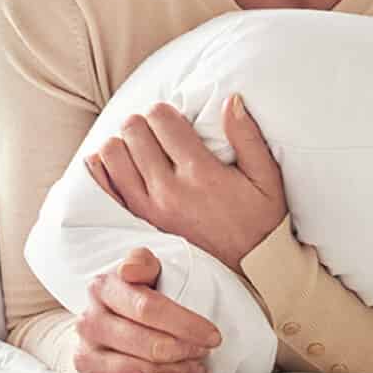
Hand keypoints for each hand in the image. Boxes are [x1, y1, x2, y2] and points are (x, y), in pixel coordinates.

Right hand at [73, 246, 223, 372]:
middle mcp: (88, 323)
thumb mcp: (142, 272)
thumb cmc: (133, 298)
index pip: (147, 308)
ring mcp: (85, 355)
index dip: (185, 323)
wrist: (102, 327)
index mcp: (101, 288)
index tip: (213, 336)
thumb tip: (130, 270)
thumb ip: (142, 262)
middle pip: (145, 343)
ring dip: (175, 371)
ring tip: (196, 367)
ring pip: (137, 370)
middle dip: (183, 349)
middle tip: (204, 352)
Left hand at [86, 92, 287, 273]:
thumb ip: (248, 137)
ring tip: (141, 151)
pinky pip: (104, 189)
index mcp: (200, 173)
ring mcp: (149, 209)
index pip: (161, 119)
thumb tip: (231, 100)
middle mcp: (168, 190)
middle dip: (144, 124)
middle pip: (133, 131)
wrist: (252, 272)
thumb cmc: (261, 221)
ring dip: (123, 145)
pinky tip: (120, 166)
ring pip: (111, 155)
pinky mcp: (138, 224)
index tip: (174, 122)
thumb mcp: (267, 179)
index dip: (166, 112)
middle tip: (157, 135)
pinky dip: (104, 171)